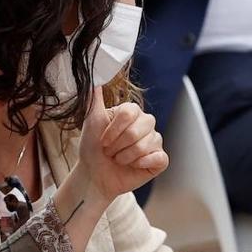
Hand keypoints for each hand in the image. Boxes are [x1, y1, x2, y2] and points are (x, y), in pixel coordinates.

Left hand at [75, 88, 167, 202]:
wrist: (95, 175)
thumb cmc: (93, 148)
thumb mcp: (91, 120)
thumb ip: (94, 98)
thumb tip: (94, 76)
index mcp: (132, 112)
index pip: (128, 113)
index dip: (113, 130)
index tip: (103, 140)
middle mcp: (146, 124)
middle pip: (136, 130)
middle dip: (117, 145)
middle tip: (110, 151)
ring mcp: (155, 141)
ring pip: (144, 146)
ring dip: (125, 157)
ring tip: (119, 159)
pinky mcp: (160, 159)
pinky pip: (157, 158)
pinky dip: (141, 164)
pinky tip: (133, 166)